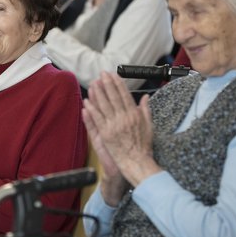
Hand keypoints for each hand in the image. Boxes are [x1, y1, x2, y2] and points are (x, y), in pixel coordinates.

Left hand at [83, 73, 159, 188]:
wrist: (136, 162)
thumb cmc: (143, 146)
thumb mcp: (149, 126)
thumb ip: (145, 110)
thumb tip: (145, 97)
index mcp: (134, 115)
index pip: (124, 95)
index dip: (118, 84)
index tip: (113, 75)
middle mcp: (124, 118)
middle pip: (113, 97)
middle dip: (107, 84)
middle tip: (102, 74)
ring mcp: (113, 126)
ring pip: (104, 106)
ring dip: (98, 93)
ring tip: (94, 84)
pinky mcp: (105, 134)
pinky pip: (96, 119)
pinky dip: (91, 110)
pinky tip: (87, 102)